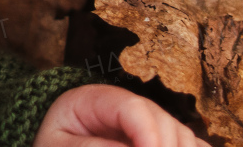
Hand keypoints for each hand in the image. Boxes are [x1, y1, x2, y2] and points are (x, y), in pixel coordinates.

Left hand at [33, 85, 208, 146]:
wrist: (55, 144)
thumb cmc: (53, 144)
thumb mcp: (57, 146)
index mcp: (91, 100)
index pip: (131, 106)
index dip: (149, 133)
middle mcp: (123, 105)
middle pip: (161, 119)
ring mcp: (143, 122)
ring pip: (179, 132)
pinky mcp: (157, 139)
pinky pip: (188, 143)